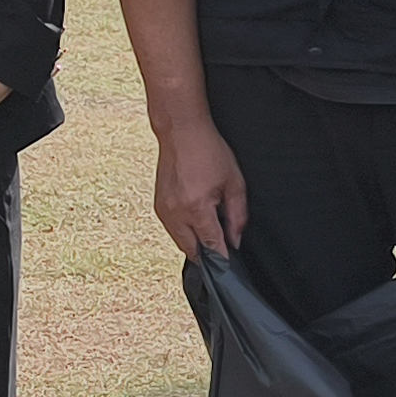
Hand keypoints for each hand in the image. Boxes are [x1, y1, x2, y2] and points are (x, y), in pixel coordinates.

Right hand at [151, 110, 245, 257]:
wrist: (181, 132)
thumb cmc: (209, 152)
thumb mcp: (234, 182)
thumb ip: (237, 216)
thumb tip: (235, 241)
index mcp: (197, 207)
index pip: (211, 246)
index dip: (223, 257)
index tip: (232, 264)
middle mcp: (176, 213)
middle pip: (193, 251)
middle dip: (209, 254)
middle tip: (224, 247)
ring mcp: (164, 211)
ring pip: (182, 243)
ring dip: (196, 244)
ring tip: (212, 230)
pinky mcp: (158, 207)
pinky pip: (173, 231)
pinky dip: (186, 233)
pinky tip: (198, 221)